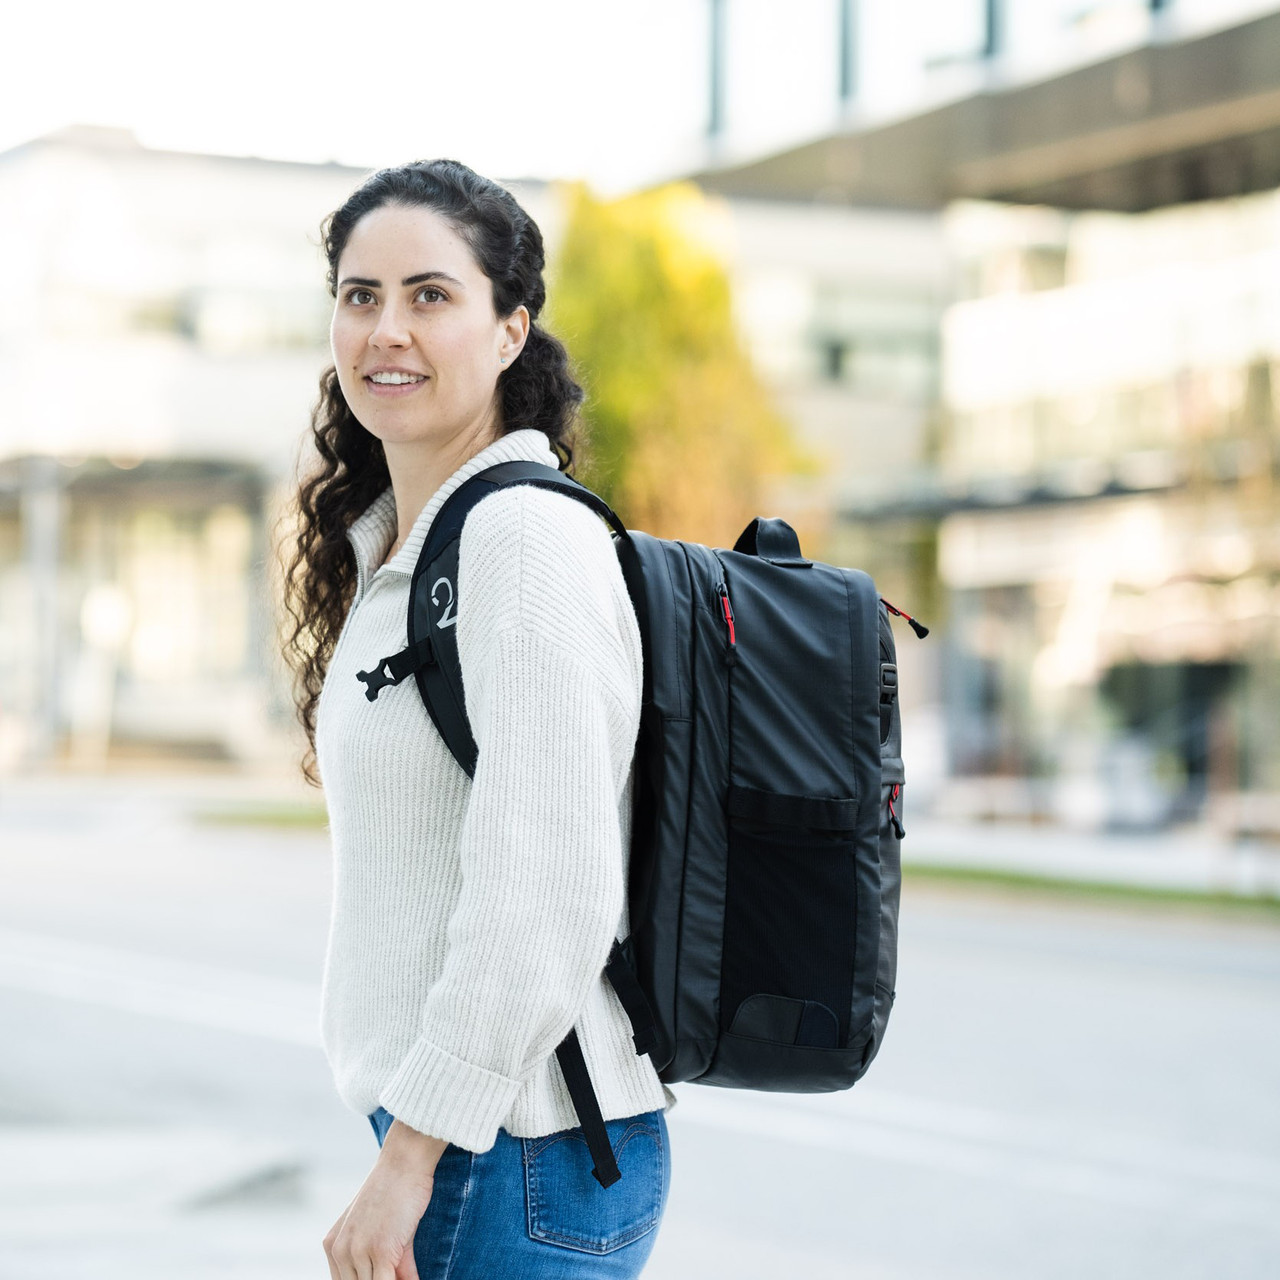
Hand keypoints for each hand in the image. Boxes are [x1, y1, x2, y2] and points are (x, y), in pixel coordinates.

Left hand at [323, 1120, 449, 1279]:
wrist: (404, 1162)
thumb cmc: (398, 1192)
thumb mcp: (386, 1232)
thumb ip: (393, 1264)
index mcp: (333, 1246)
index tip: (382, 1275)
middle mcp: (340, 1250)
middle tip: (397, 1272)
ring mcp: (359, 1251)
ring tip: (409, 1273)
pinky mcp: (381, 1251)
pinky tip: (417, 1278)